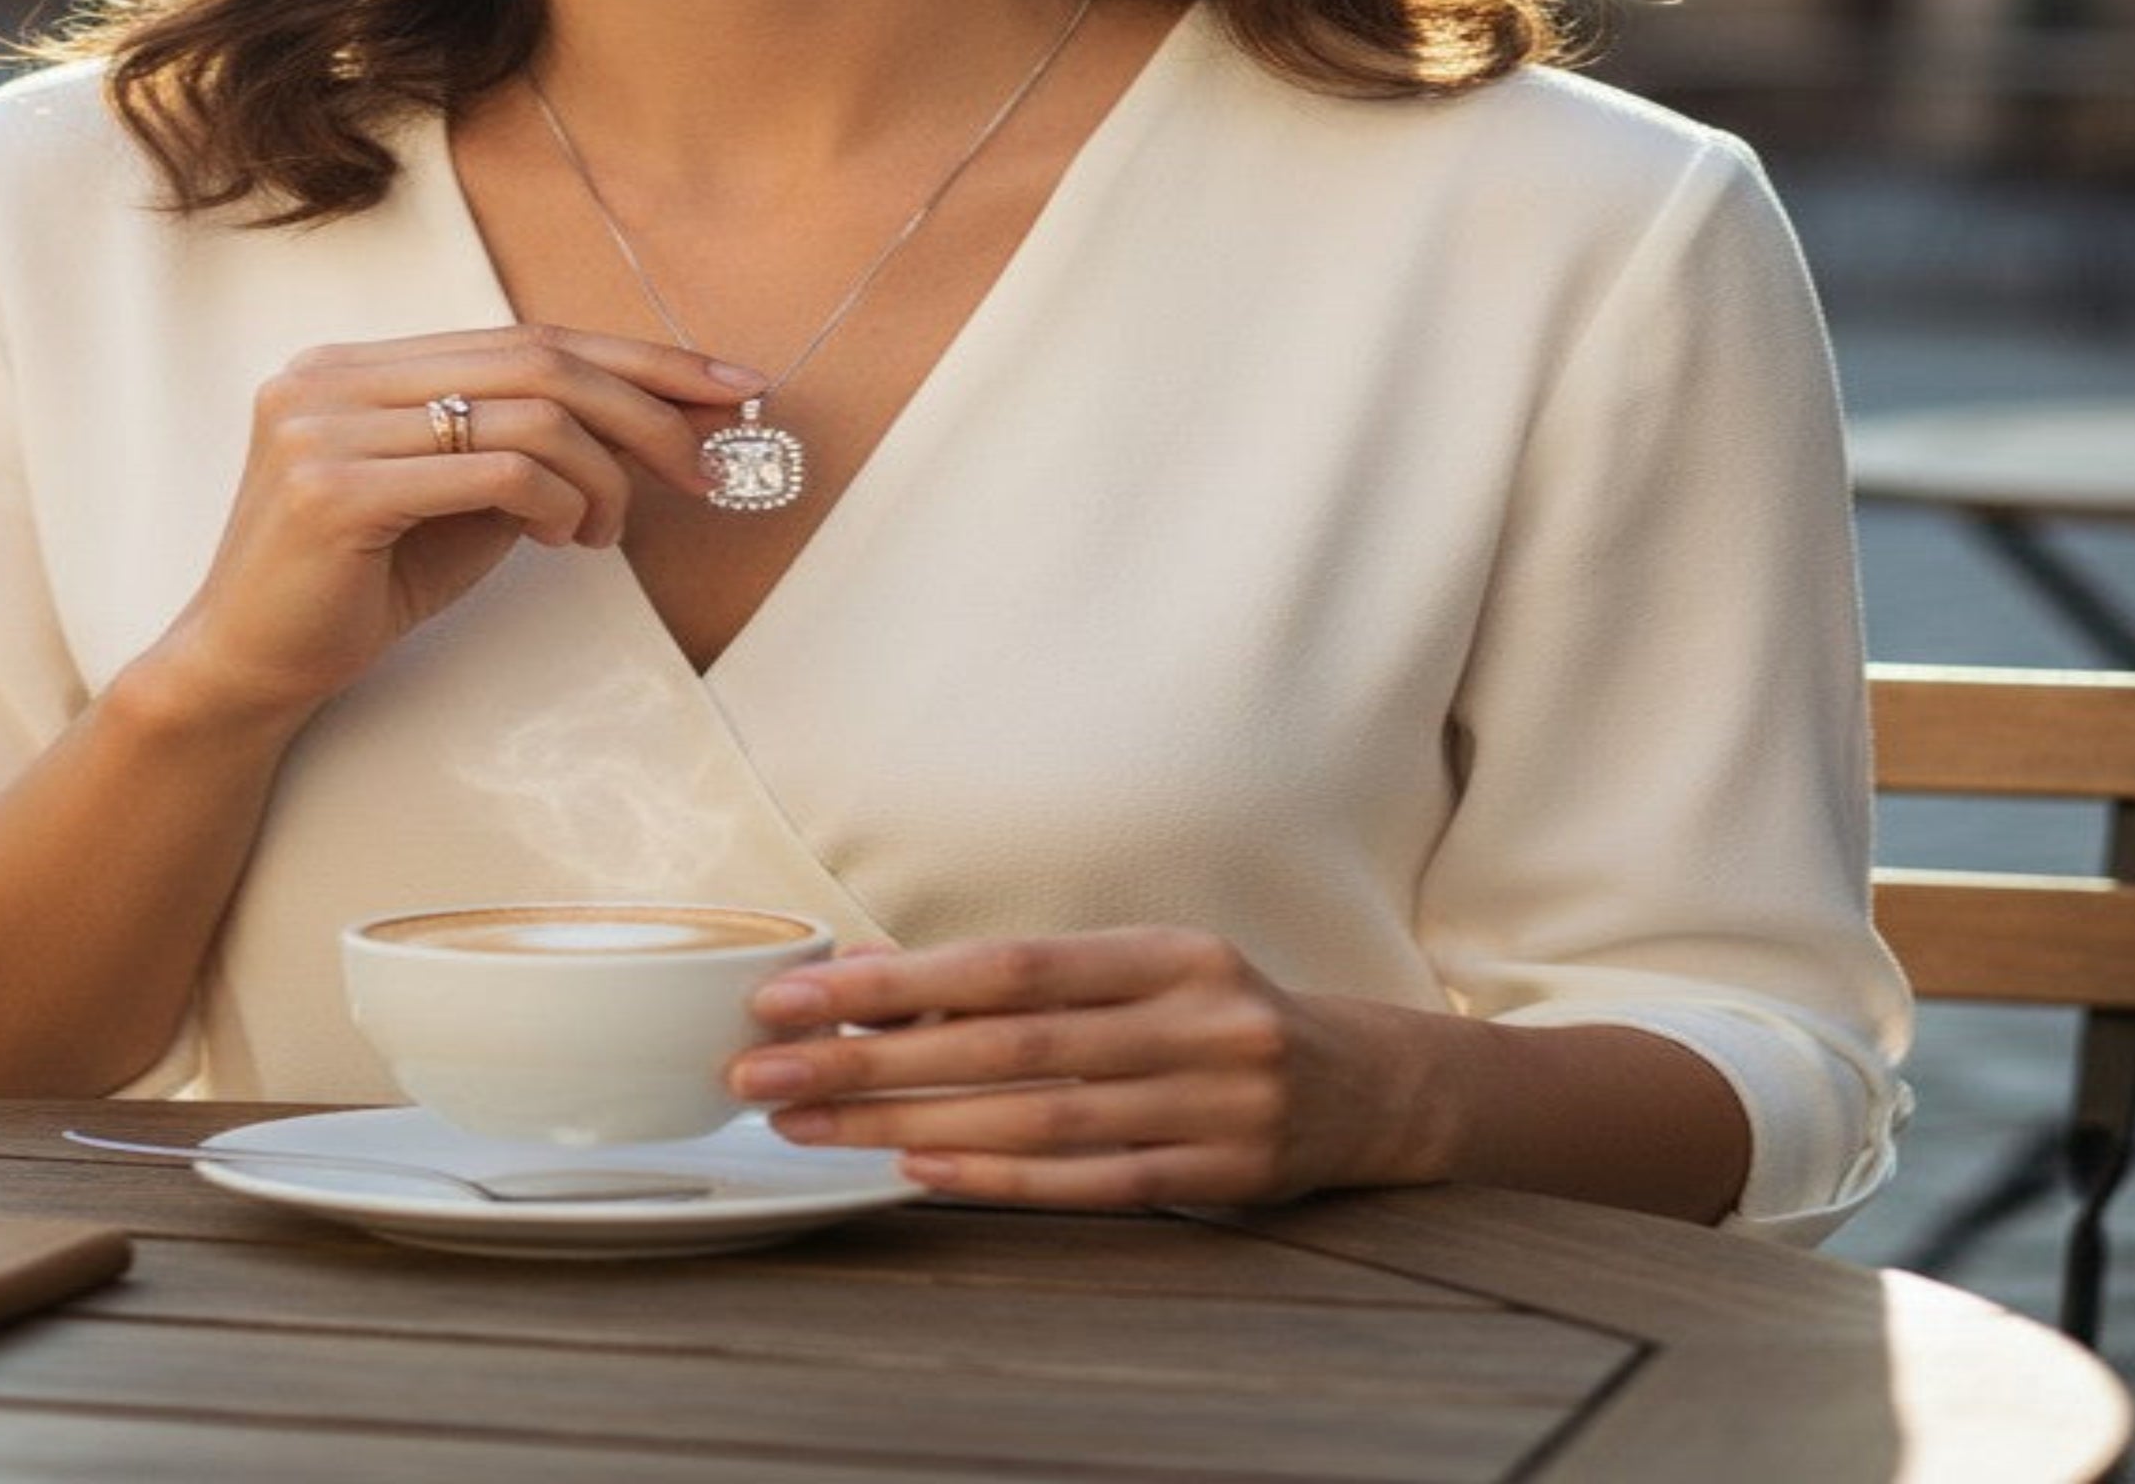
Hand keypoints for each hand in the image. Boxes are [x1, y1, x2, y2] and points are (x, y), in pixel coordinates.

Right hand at [146, 324, 762, 723]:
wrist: (244, 669)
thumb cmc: (356, 588)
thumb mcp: (455, 503)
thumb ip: (525, 450)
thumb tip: (651, 423)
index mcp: (357, 364)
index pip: (523, 336)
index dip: (635, 357)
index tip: (724, 386)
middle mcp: (333, 375)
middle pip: (537, 359)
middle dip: (646, 409)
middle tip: (705, 465)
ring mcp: (324, 424)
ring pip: (528, 413)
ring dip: (601, 476)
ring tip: (604, 532)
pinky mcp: (332, 488)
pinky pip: (493, 469)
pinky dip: (555, 501)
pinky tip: (564, 539)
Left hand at [722, 930, 1432, 1209]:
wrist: (1372, 1089)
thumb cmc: (1220, 1019)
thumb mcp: (1141, 973)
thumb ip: (1024, 982)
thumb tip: (871, 983)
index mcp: (1170, 952)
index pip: (1009, 964)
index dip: (896, 983)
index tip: (792, 998)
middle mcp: (1197, 1020)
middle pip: (1004, 1045)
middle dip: (868, 1060)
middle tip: (762, 1073)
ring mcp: (1216, 1104)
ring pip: (1035, 1118)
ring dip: (904, 1123)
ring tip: (807, 1126)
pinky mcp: (1225, 1177)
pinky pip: (1091, 1183)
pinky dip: (997, 1179)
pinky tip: (914, 1168)